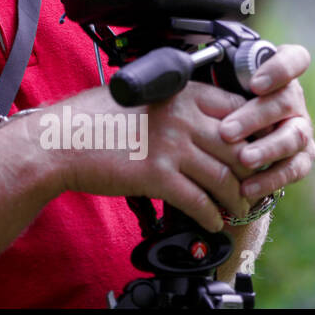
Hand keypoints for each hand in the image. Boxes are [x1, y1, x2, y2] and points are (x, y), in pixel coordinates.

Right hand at [51, 81, 258, 231]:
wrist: (61, 140)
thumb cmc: (94, 118)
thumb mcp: (141, 95)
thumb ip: (175, 104)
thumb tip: (203, 123)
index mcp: (180, 92)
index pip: (237, 109)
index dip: (252, 134)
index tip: (253, 151)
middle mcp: (181, 116)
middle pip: (238, 147)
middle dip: (251, 173)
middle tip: (252, 186)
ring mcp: (170, 146)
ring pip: (225, 178)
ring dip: (236, 199)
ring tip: (238, 209)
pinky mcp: (157, 176)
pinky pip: (199, 201)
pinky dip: (211, 216)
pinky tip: (212, 221)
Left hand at [217, 44, 314, 202]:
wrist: (228, 139)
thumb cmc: (216, 105)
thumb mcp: (214, 86)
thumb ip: (210, 78)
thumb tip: (178, 74)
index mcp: (277, 74)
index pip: (294, 60)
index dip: (280, 70)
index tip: (254, 84)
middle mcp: (294, 100)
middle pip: (285, 102)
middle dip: (255, 117)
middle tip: (227, 131)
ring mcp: (300, 128)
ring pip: (294, 136)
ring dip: (267, 149)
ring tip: (243, 159)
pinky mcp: (302, 157)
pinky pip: (293, 169)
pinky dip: (270, 179)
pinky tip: (248, 188)